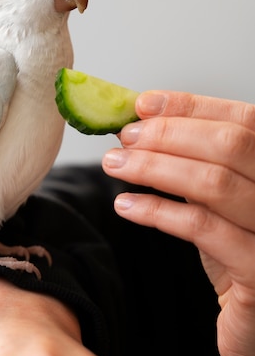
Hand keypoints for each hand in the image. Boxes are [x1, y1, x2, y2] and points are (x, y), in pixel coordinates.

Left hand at [103, 90, 254, 355]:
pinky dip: (158, 211)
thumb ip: (190, 161)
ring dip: (154, 167)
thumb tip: (138, 125)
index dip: (190, 106)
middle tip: (124, 137)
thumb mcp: (217, 199)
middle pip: (229, 144)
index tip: (142, 104)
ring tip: (115, 164)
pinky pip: (202, 229)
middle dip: (167, 134)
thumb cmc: (236, 251)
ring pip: (214, 183)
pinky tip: (126, 205)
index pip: (242, 119)